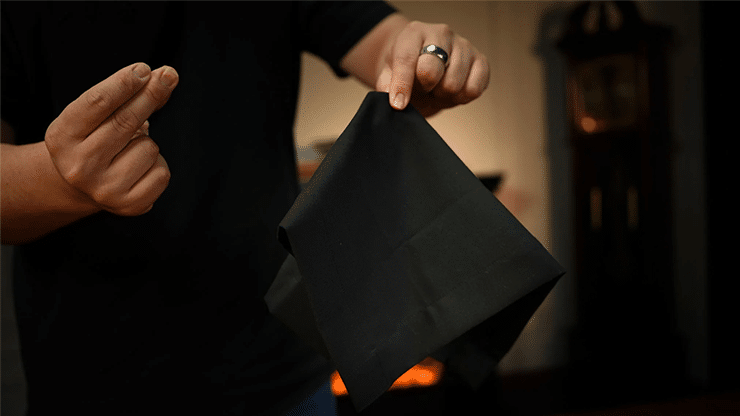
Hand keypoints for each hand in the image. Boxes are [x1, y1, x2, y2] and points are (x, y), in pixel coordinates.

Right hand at [44, 63, 177, 215]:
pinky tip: (139, 169)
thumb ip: (126, 97)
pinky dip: (158, 165)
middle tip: (169, 74)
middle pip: (125, 121)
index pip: (96, 103)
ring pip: (149, 146)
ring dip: (148, 141)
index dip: (122, 84)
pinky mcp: (129, 205)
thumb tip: (166, 77)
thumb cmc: (94, 140)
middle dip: (151, 94)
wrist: (84, 187)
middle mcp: (78, 165)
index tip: (144, 68)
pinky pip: (162, 172)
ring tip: (129, 150)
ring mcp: (104, 188)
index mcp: (62, 137)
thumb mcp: (95, 117)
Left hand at [376, 20, 489, 116]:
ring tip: (437, 88)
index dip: (402, 85)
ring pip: (453, 85)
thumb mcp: (389, 75)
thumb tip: (394, 102)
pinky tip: (453, 91)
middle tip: (423, 88)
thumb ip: (387, 86)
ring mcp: (464, 45)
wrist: (428, 64)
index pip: (407, 59)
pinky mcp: (481, 61)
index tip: (398, 104)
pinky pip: (474, 90)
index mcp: (414, 33)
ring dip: (442, 95)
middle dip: (424, 89)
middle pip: (431, 72)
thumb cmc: (409, 69)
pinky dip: (462, 97)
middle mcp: (441, 33)